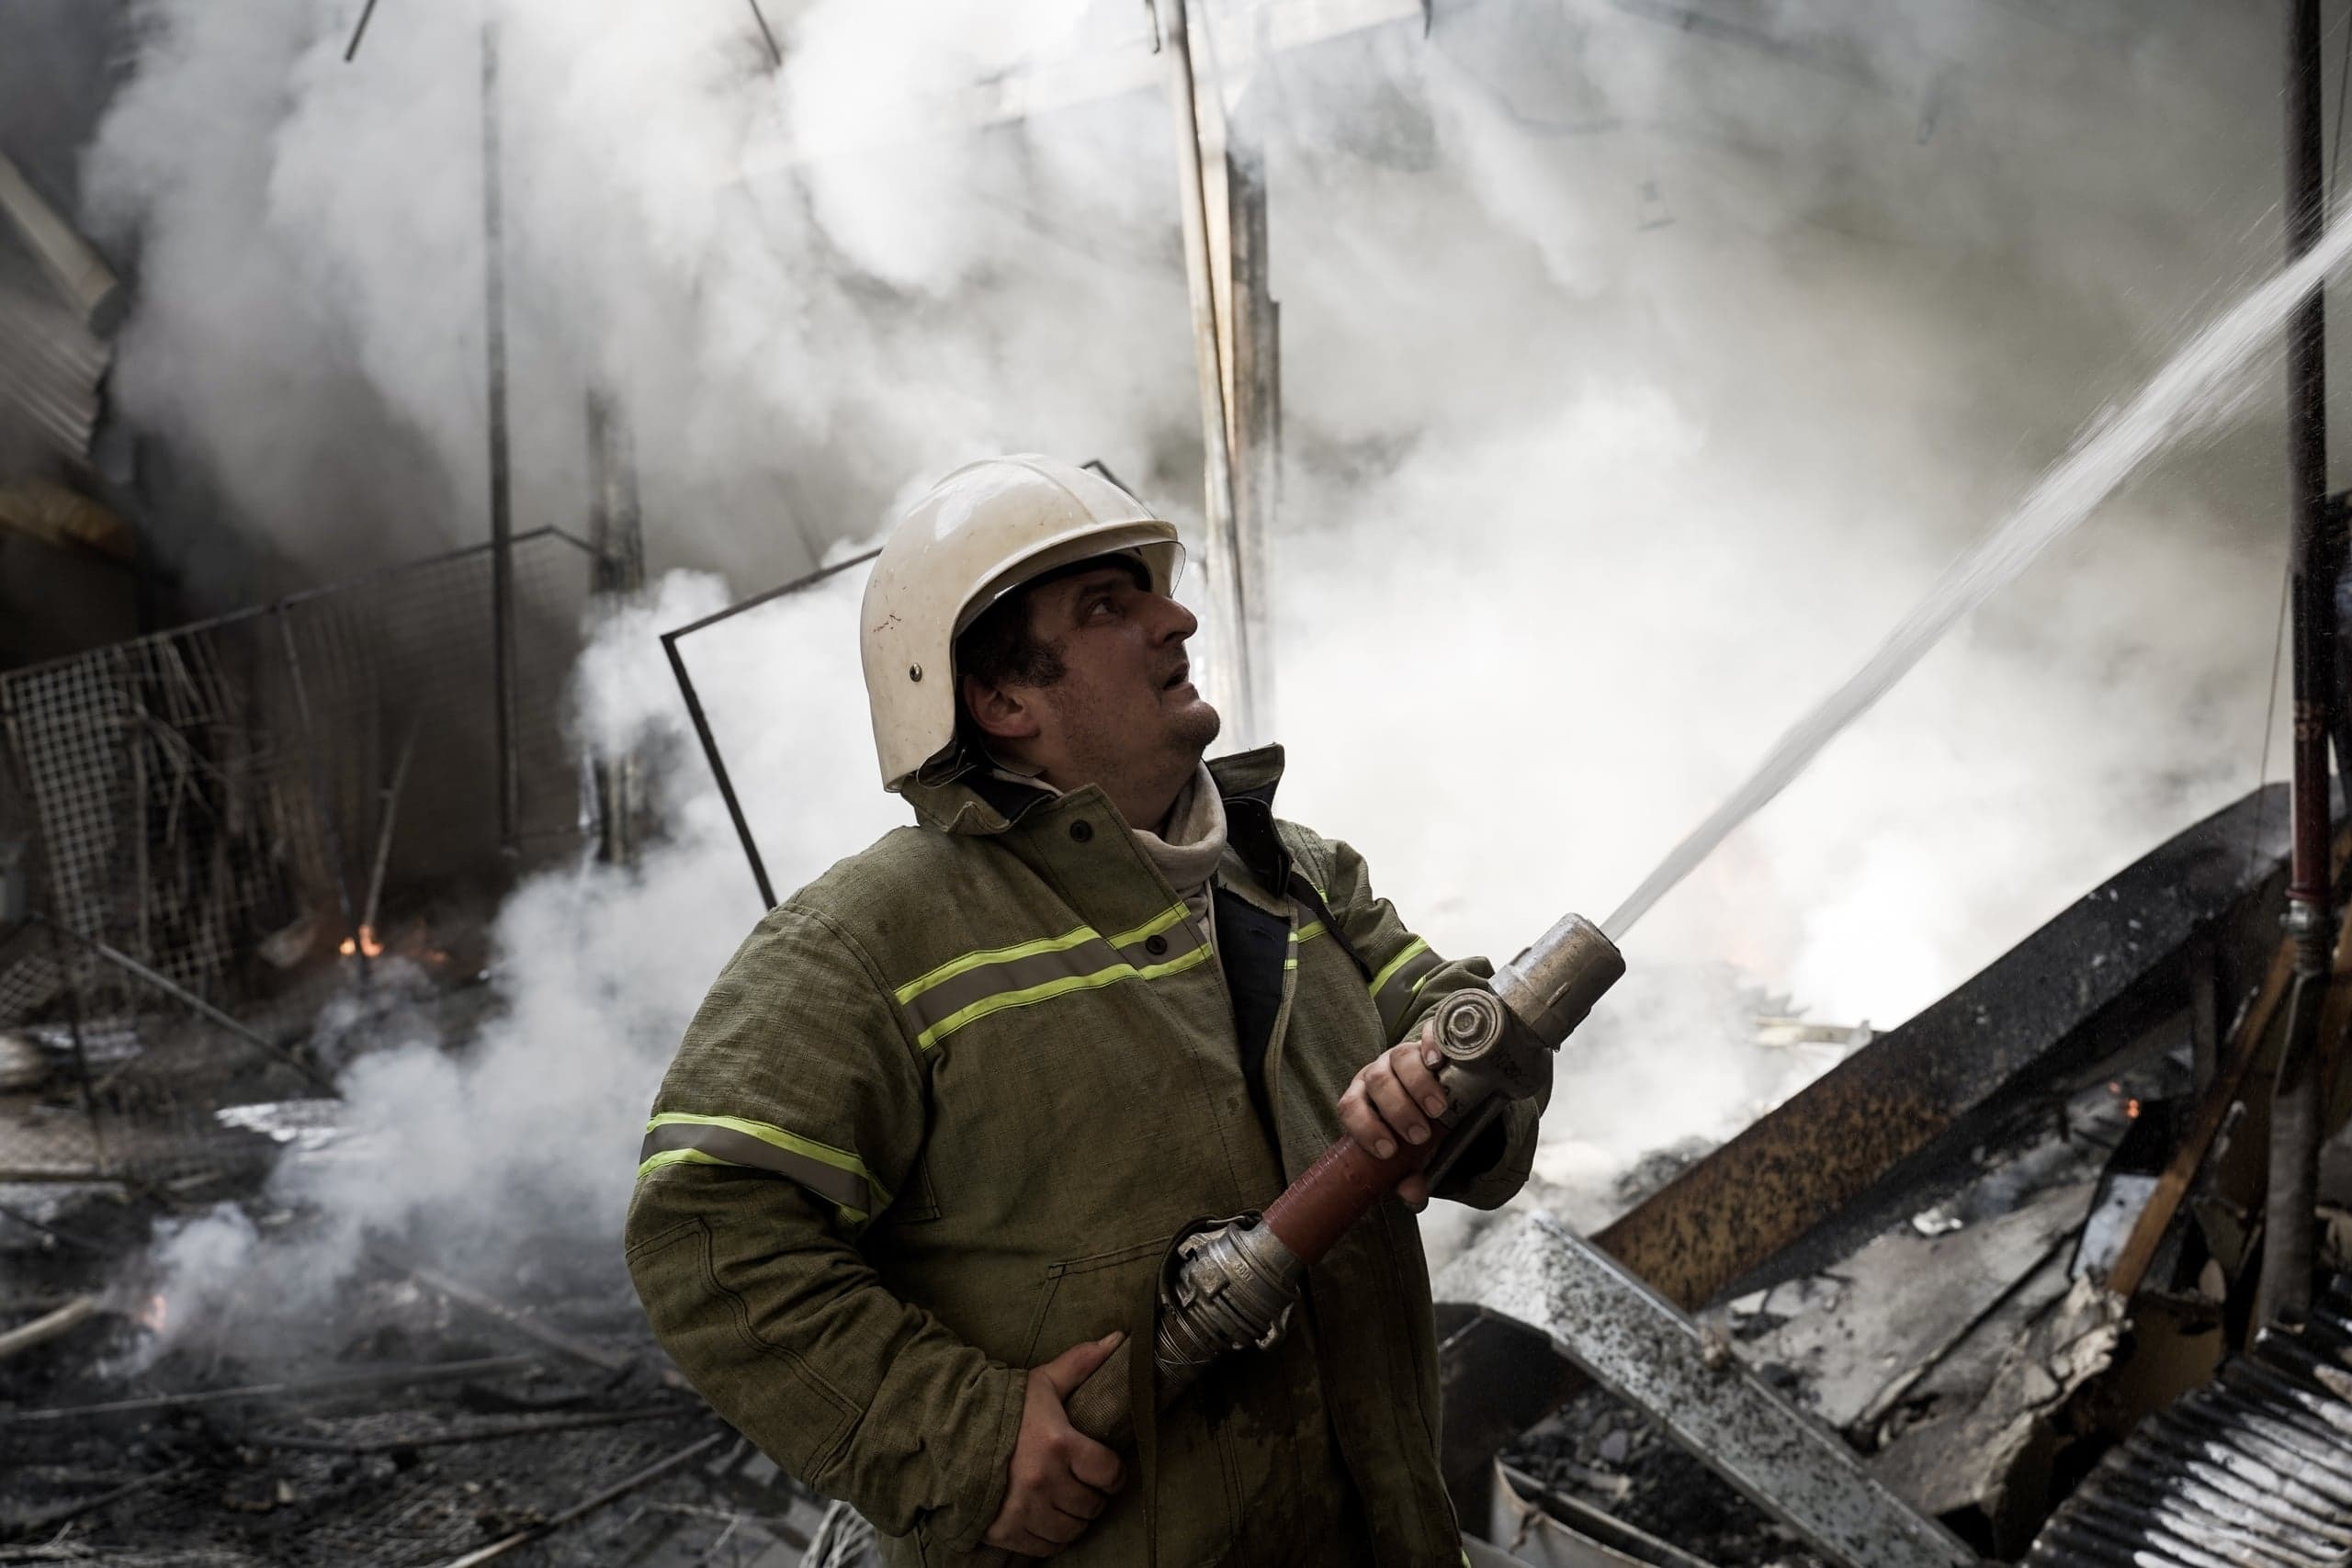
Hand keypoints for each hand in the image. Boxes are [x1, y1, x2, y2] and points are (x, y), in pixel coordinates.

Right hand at [983, 1331, 1126, 1554]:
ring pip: (1071, 1530)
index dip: (1114, 1473)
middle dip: (1094, 1496)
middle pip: (1092, 1505)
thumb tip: (1119, 1339)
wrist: (946, 1433)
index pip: (1109, 1472)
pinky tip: (1049, 1520)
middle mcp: (1044, 1482)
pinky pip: (1045, 1547)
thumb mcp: (1042, 1382)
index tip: (1108, 1470)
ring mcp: (1024, 1510)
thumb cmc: (1000, 1407)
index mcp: (1058, 1444)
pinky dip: (1052, 1538)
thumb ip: (1081, 1363)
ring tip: (1069, 1503)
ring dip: (1075, 1519)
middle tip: (1087, 1486)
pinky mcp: (1005, 1531)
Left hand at [1337, 1020, 1448, 1211]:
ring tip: (1438, 1109)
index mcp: (1363, 1099)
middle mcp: (1378, 1072)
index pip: (1349, 1107)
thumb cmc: (1417, 1124)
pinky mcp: (1429, 1040)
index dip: (1365, 1127)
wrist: (1440, 1093)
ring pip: (1399, 1058)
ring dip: (1417, 1085)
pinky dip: (1432, 1044)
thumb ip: (1410, 1173)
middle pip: (1376, 1081)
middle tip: (1419, 1135)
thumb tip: (1413, 1194)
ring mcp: (1402, 1053)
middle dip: (1397, 1110)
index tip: (1388, 1151)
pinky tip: (1440, 1061)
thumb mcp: (1413, 1153)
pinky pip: (1427, 1033)